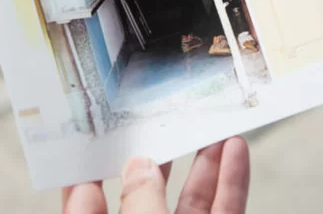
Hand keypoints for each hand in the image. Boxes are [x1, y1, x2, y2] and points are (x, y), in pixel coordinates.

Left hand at [62, 137, 249, 213]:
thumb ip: (140, 203)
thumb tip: (140, 167)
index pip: (86, 204)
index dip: (89, 168)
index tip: (96, 130)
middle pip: (147, 195)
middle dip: (160, 155)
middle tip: (166, 116)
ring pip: (193, 203)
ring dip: (206, 163)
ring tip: (213, 124)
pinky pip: (224, 212)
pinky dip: (232, 183)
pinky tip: (236, 151)